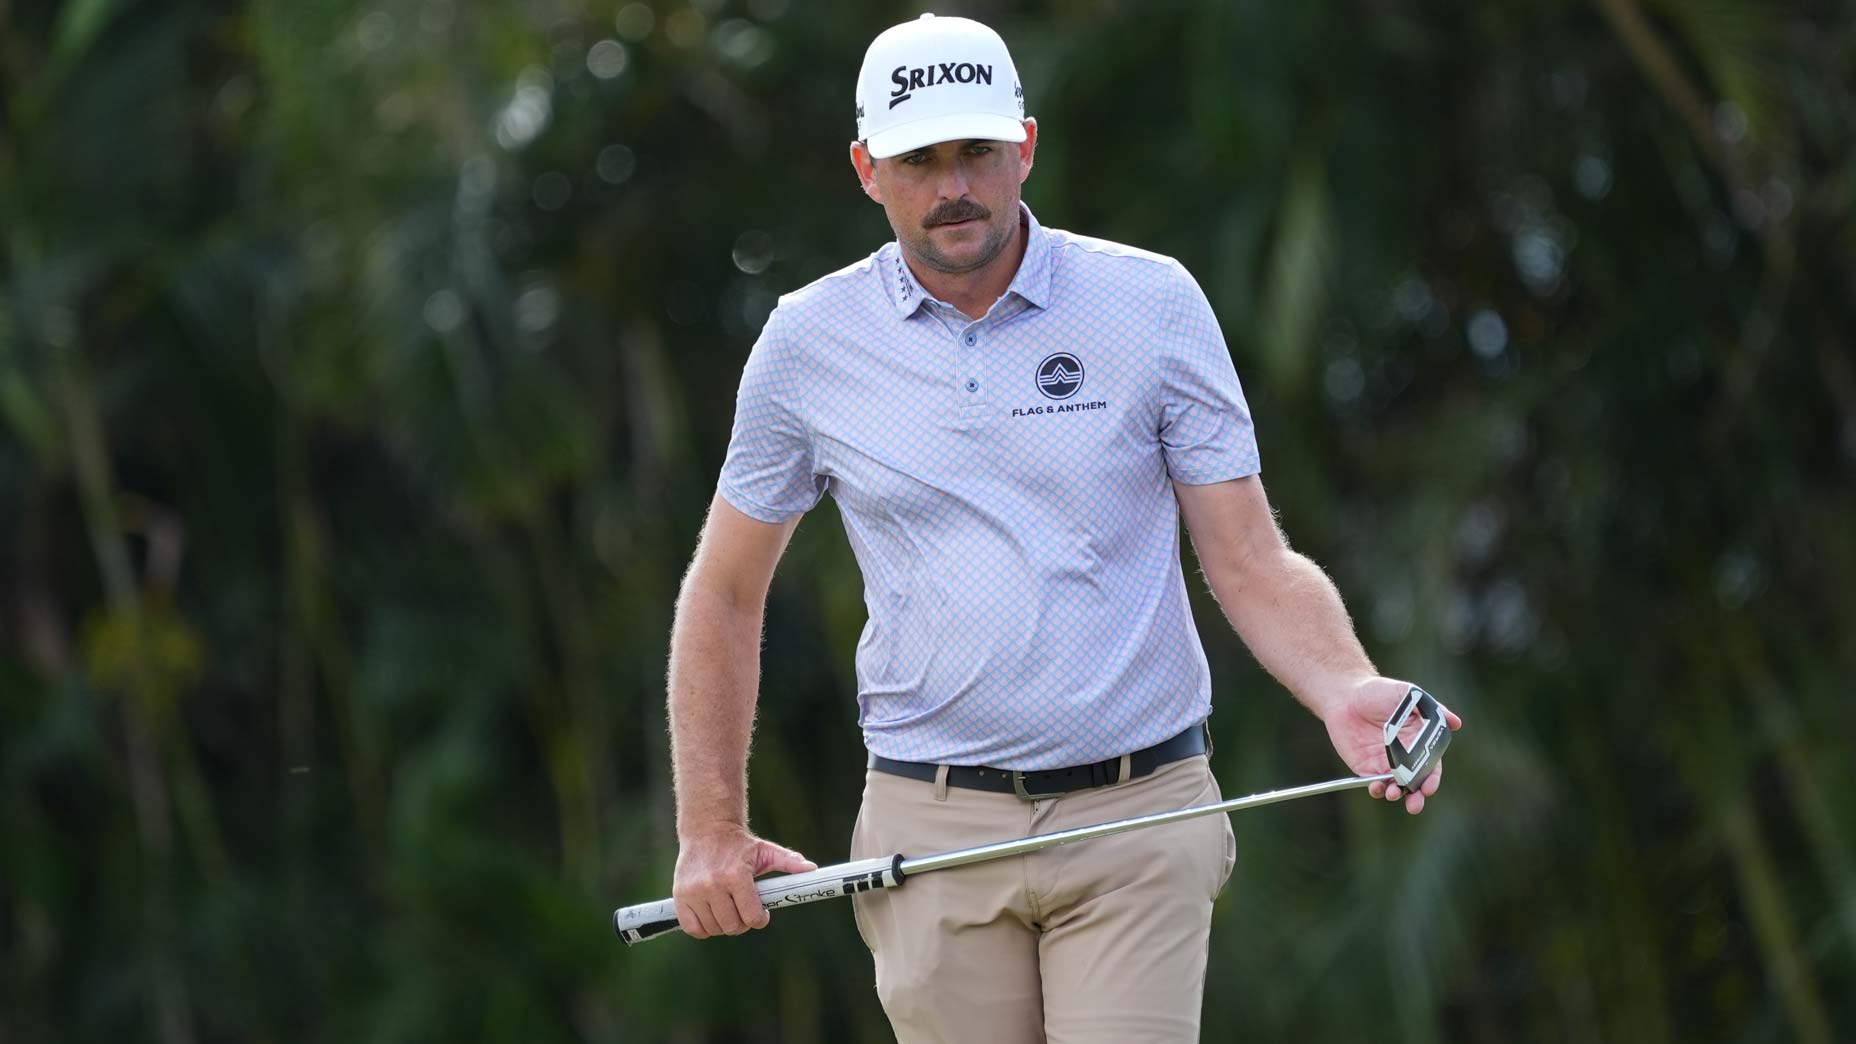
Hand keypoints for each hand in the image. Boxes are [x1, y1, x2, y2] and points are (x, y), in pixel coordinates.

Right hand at [672, 825, 815, 937]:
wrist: (706, 830)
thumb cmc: (740, 845)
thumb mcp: (766, 851)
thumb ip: (789, 862)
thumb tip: (812, 869)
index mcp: (736, 876)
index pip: (752, 917)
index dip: (760, 919)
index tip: (761, 913)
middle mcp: (713, 885)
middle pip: (733, 926)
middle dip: (742, 923)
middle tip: (744, 912)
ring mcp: (694, 892)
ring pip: (714, 929)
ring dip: (724, 925)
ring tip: (728, 910)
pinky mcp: (679, 897)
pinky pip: (693, 928)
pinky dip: (703, 929)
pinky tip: (712, 916)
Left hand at [1321, 676, 1462, 814]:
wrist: (1345, 694)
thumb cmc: (1379, 692)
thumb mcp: (1407, 695)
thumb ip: (1432, 708)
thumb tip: (1456, 722)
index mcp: (1420, 741)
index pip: (1431, 765)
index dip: (1432, 778)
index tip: (1430, 786)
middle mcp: (1405, 756)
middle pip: (1416, 782)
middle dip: (1418, 796)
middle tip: (1415, 804)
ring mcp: (1385, 763)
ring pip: (1396, 786)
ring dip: (1398, 794)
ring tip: (1394, 794)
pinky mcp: (1366, 767)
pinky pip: (1374, 783)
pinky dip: (1377, 789)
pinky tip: (1376, 788)